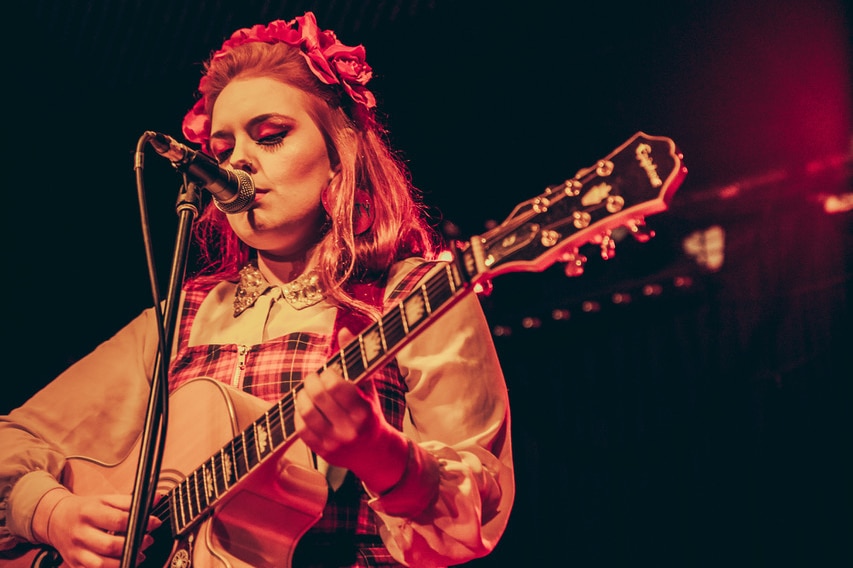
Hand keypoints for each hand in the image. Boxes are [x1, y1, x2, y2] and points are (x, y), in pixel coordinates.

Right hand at [41, 492, 160, 566]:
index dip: (140, 522)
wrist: (56, 519)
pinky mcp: (75, 564)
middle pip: (110, 546)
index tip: (154, 522)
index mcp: (89, 513)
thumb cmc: (85, 509)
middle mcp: (80, 534)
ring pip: (102, 564)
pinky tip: (123, 562)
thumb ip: (131, 501)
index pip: (118, 520)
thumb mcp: (105, 499)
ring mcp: (76, 552)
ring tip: (139, 554)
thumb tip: (156, 498)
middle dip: (134, 544)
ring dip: (125, 561)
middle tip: (147, 540)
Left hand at [293, 367, 408, 493]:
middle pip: (318, 396)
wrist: (375, 452)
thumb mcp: (368, 388)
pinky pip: (301, 430)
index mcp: (363, 410)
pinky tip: (304, 408)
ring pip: (306, 413)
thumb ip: (356, 360)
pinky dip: (298, 415)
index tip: (327, 372)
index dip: (326, 374)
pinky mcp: (323, 452)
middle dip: (311, 381)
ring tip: (306, 391)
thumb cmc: (370, 414)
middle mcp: (349, 428)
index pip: (336, 386)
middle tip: (312, 378)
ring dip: (301, 396)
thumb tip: (343, 330)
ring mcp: (335, 442)